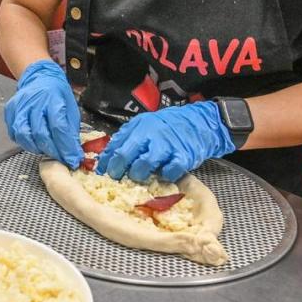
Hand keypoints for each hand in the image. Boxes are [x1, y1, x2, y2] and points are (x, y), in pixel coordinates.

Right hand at [4, 60, 82, 168]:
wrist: (39, 77)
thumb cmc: (57, 93)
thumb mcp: (70, 108)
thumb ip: (70, 130)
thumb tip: (72, 153)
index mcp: (53, 98)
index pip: (58, 127)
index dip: (66, 147)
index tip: (72, 158)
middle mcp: (34, 101)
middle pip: (41, 133)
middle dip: (52, 151)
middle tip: (60, 158)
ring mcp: (19, 106)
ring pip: (24, 135)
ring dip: (36, 148)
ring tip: (46, 150)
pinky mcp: (10, 111)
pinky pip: (14, 133)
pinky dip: (25, 142)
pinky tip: (34, 142)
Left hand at [96, 101, 235, 182]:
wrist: (198, 123)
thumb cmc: (167, 126)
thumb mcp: (144, 125)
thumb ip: (128, 138)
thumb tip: (108, 156)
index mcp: (138, 126)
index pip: (116, 146)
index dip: (106, 162)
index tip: (102, 172)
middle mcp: (150, 135)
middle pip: (125, 155)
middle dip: (117, 170)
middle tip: (116, 178)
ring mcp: (166, 146)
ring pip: (143, 165)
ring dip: (138, 174)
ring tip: (139, 176)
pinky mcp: (182, 157)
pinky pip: (168, 172)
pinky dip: (164, 176)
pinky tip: (163, 174)